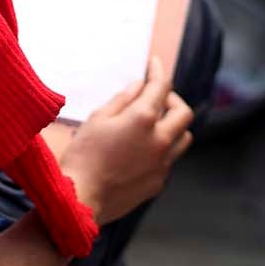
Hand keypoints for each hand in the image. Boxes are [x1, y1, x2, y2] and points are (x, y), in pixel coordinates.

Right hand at [58, 57, 192, 224]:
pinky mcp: (158, 182)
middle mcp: (160, 140)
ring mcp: (162, 164)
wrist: (80, 200)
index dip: (158, 71)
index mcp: (144, 119)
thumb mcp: (97, 119)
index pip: (161, 86)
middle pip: (183, 112)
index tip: (154, 64)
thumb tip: (138, 87)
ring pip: (184, 137)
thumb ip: (122, 100)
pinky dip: (163, 148)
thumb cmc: (83, 157)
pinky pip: (170, 159)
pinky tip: (143, 149)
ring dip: (173, 125)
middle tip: (156, 97)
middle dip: (172, 99)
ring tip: (155, 124)